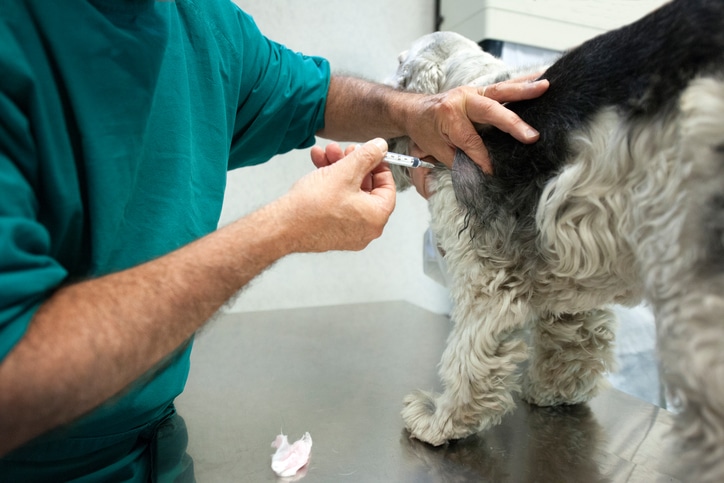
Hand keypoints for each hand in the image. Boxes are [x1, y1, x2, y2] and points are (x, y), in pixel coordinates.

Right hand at [280, 138, 395, 252]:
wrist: (282, 226)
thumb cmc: (312, 207)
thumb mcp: (345, 172)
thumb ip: (367, 156)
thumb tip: (380, 148)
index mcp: (376, 217)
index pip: (387, 187)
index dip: (378, 165)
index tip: (369, 154)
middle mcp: (366, 228)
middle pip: (366, 188)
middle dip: (352, 164)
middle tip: (343, 151)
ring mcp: (348, 232)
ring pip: (349, 193)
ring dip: (338, 170)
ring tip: (325, 155)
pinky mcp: (332, 231)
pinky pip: (338, 203)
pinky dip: (330, 185)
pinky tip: (318, 167)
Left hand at [407, 75, 548, 172]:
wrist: (414, 110)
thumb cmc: (424, 130)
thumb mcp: (436, 149)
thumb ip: (459, 158)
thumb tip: (482, 170)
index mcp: (448, 115)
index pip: (471, 140)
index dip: (482, 157)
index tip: (492, 171)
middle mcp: (462, 99)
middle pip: (490, 110)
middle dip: (512, 123)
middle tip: (532, 135)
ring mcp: (473, 92)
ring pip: (501, 90)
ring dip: (525, 89)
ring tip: (546, 86)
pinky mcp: (481, 90)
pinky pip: (504, 86)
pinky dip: (523, 81)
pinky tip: (541, 76)